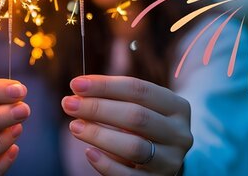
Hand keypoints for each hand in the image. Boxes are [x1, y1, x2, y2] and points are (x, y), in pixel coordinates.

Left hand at [62, 75, 191, 175]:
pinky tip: (89, 152)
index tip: (76, 84)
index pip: (139, 90)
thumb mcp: (139, 107)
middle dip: (98, 108)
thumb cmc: (144, 127)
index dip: (105, 86)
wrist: (163, 161)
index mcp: (176, 107)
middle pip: (136, 116)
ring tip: (74, 126)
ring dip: (99, 135)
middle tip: (69, 104)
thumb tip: (79, 88)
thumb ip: (114, 96)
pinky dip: (106, 164)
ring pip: (134, 147)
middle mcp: (179, 133)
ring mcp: (171, 160)